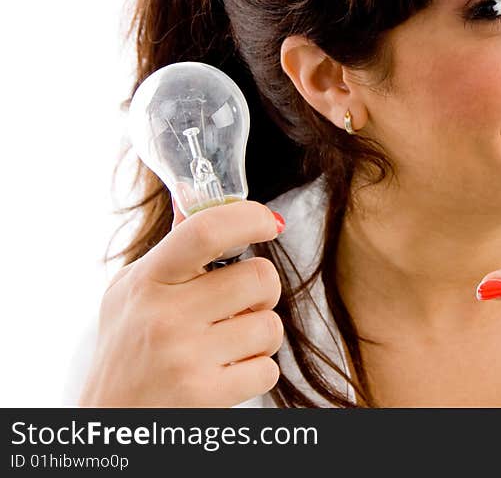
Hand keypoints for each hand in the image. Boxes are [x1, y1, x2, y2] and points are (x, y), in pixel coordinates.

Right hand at [79, 198, 284, 406]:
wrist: (110, 421)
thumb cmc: (128, 348)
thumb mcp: (133, 291)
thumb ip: (173, 250)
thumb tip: (201, 197)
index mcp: (149, 280)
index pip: (206, 231)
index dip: (249, 217)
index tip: (268, 222)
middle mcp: (165, 315)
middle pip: (259, 278)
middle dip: (262, 292)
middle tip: (241, 305)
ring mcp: (185, 357)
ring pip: (270, 326)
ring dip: (259, 336)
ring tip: (228, 344)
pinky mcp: (203, 395)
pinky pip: (267, 369)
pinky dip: (255, 372)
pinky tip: (225, 374)